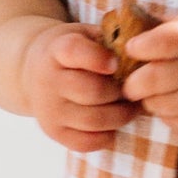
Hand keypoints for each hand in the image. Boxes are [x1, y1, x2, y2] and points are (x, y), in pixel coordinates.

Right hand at [18, 23, 138, 152]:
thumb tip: (142, 54)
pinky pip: (87, 142)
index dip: (98, 58)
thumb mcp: (86, 35)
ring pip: (94, 120)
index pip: (73, 51)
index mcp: (56, 50)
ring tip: (132, 107)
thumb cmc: (74, 51)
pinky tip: (114, 123)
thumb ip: (110, 39)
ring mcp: (49, 110)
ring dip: (122, 116)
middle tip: (136, 89)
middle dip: (122, 91)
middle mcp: (47, 81)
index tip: (117, 63)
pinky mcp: (53, 132)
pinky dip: (108, 135)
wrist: (35, 72)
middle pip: (94, 91)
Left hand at [121, 11, 177, 133]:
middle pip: (150, 80)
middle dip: (133, 82)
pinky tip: (173, 104)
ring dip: (149, 100)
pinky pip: (176, 122)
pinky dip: (167, 114)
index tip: (132, 48)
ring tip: (153, 93)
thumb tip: (139, 26)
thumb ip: (177, 26)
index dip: (138, 46)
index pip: (159, 42)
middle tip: (131, 81)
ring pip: (159, 106)